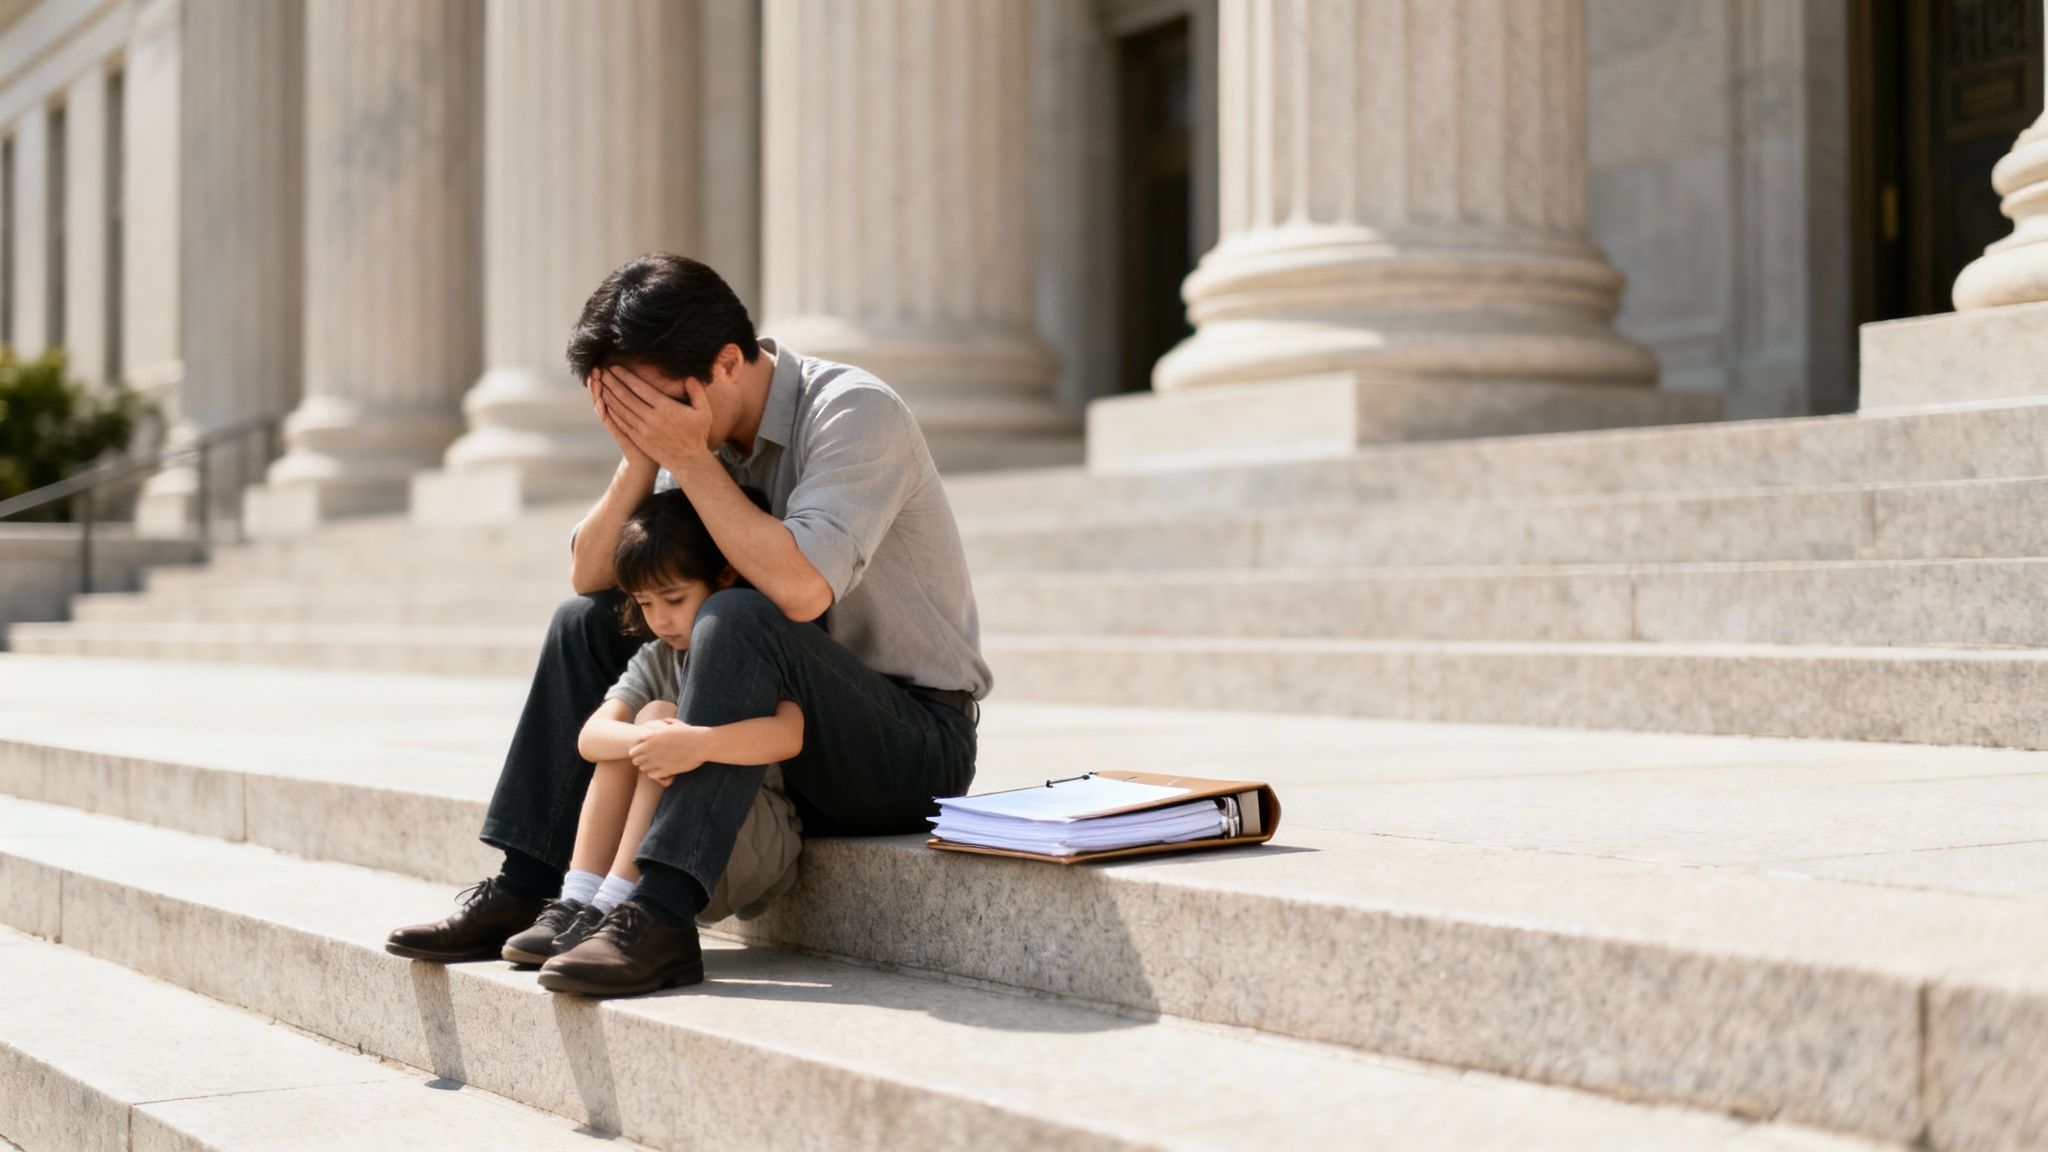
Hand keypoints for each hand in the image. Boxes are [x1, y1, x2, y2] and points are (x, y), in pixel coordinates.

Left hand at [599, 365, 714, 474]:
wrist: (688, 460)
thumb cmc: (696, 434)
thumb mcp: (704, 411)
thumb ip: (697, 392)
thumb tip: (689, 377)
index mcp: (666, 408)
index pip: (640, 388)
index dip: (625, 376)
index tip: (615, 367)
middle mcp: (651, 418)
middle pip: (626, 397)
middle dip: (612, 383)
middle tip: (602, 372)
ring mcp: (643, 430)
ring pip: (621, 410)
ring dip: (609, 396)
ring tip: (600, 385)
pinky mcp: (639, 439)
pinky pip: (622, 423)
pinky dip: (612, 412)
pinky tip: (606, 404)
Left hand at [630, 717, 708, 785]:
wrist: (701, 744)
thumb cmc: (690, 733)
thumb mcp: (676, 724)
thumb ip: (666, 723)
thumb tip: (664, 722)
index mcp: (652, 738)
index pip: (633, 749)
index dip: (639, 752)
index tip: (647, 751)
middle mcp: (651, 749)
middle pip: (636, 760)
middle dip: (642, 760)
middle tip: (652, 759)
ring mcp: (657, 760)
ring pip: (642, 768)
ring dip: (648, 767)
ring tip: (657, 765)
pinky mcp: (665, 770)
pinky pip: (652, 775)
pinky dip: (655, 774)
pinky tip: (662, 770)